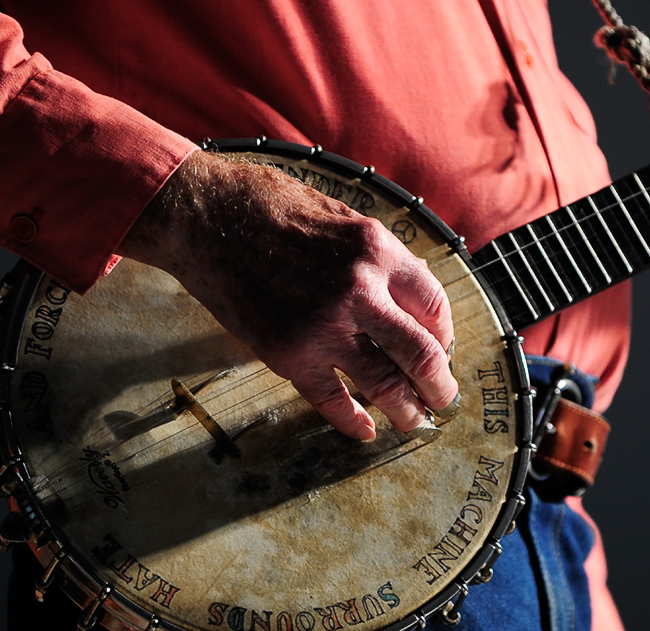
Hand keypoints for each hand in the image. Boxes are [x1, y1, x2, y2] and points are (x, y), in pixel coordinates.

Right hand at [117, 150, 457, 439]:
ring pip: (384, 385)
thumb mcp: (341, 217)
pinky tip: (365, 429)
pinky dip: (353, 421)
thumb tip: (413, 295)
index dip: (445, 333)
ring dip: (407, 410)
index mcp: (378, 251)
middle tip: (442, 398)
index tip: (441, 346)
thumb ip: (380, 258)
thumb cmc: (270, 207)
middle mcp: (359, 291)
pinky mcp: (288, 354)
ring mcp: (324, 327)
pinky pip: (332, 400)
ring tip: (414, 420)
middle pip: (421, 354)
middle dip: (439, 384)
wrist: (204, 217)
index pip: (435, 305)